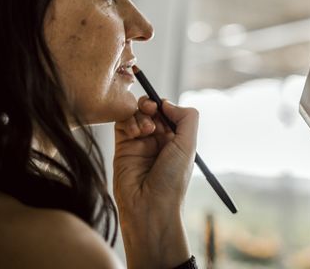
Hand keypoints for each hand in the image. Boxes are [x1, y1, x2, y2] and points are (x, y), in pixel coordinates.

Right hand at [113, 96, 197, 268]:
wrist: (149, 207)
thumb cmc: (172, 180)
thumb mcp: (188, 145)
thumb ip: (186, 118)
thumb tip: (167, 103)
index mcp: (175, 140)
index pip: (168, 111)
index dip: (164, 105)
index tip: (161, 106)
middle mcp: (157, 140)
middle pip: (150, 109)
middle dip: (150, 105)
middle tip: (151, 109)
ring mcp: (139, 143)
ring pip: (135, 114)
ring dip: (140, 114)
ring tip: (146, 129)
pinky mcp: (122, 148)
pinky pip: (121, 124)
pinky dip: (127, 121)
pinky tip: (135, 132)